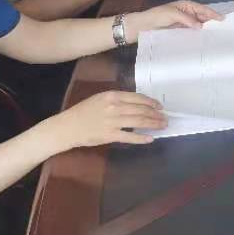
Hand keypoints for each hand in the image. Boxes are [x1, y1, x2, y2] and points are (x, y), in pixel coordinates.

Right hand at [47, 90, 167, 148]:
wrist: (68, 126)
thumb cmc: (83, 111)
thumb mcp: (100, 98)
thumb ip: (117, 100)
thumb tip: (136, 104)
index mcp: (112, 95)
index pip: (138, 98)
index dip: (151, 102)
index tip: (160, 106)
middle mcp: (114, 107)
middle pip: (141, 110)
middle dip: (156, 114)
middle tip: (165, 118)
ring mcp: (112, 121)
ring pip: (139, 122)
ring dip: (153, 124)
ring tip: (162, 126)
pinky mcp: (110, 135)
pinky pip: (129, 137)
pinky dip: (141, 138)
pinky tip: (150, 138)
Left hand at [128, 0, 221, 34]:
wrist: (142, 26)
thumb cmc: (157, 16)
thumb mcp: (172, 14)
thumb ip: (187, 19)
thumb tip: (201, 26)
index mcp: (185, 5)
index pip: (202, 9)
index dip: (212, 13)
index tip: (223, 19)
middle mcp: (187, 13)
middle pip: (202, 17)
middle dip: (211, 21)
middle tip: (223, 29)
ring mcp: (184, 22)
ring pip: (198, 25)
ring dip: (205, 29)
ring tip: (215, 36)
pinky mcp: (180, 31)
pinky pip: (192, 32)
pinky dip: (198, 35)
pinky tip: (203, 40)